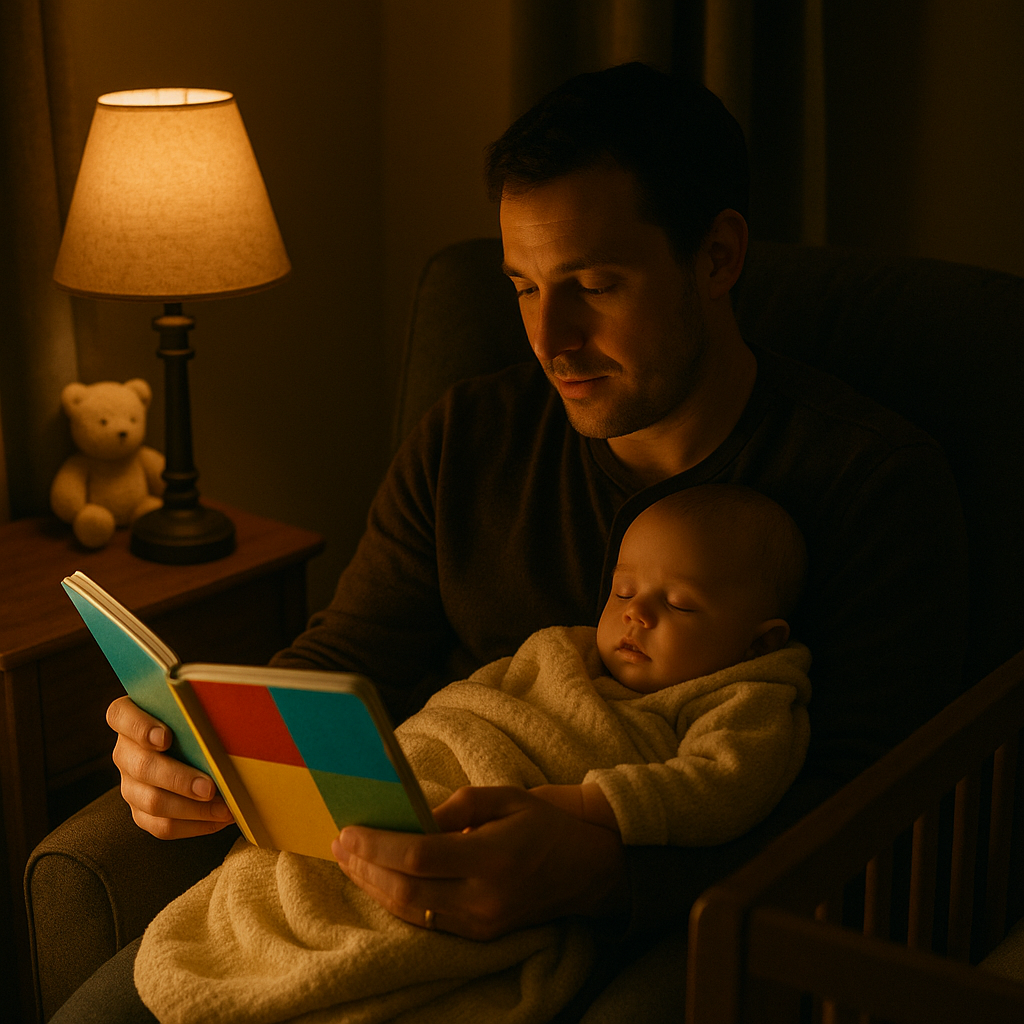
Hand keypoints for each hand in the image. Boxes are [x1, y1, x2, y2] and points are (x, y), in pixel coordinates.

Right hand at [107, 695, 234, 838]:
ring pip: (152, 802)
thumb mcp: (196, 707)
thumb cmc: (198, 719)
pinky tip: (219, 819)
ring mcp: (129, 784)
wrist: (196, 745)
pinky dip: (194, 825)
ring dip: (191, 808)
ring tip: (223, 809)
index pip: (121, 716)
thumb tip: (230, 717)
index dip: (141, 727)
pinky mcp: (141, 811)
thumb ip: (200, 710)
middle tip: (209, 788)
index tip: (165, 738)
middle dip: (179, 779)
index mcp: (130, 717)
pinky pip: (162, 826)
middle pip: (143, 767)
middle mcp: (125, 751)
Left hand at [332, 785, 627, 940]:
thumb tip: (415, 817)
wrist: (587, 869)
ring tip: (350, 863)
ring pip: (411, 911)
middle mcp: (484, 897)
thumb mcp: (507, 797)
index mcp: (493, 857)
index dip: (378, 847)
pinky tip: (379, 883)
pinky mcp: (480, 935)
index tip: (349, 831)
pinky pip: (427, 921)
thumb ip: (459, 805)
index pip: (419, 857)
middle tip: (339, 845)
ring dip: (374, 888)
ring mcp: (481, 922)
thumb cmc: (544, 824)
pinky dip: (396, 902)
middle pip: (406, 890)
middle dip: (365, 869)